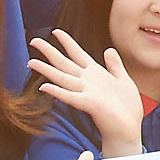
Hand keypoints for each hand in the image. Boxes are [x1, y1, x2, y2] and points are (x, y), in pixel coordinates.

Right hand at [28, 32, 145, 155]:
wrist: (128, 129)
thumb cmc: (126, 107)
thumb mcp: (123, 80)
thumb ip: (114, 65)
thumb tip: (109, 49)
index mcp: (95, 74)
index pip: (78, 54)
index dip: (67, 42)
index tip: (56, 31)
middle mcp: (87, 81)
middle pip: (64, 63)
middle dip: (49, 52)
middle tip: (33, 40)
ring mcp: (86, 92)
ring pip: (62, 78)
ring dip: (46, 70)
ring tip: (31, 61)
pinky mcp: (89, 104)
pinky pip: (70, 96)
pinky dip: (57, 91)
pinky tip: (44, 87)